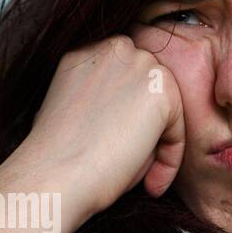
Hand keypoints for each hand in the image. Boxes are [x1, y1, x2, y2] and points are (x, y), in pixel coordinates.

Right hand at [10, 35, 185, 219]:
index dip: (128, 119)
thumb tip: (132, 118)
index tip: (119, 153)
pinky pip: (178, 129)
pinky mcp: (161, 89)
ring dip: (157, 145)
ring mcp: (140, 64)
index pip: (126, 81)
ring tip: (142, 179)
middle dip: (146, 128)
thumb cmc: (55, 158)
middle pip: (148, 91)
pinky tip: (150, 184)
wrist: (53, 176)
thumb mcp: (72, 112)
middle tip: (134, 168)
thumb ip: (102, 100)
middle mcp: (114, 48)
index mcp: (87, 51)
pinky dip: (170, 159)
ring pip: (165, 109)